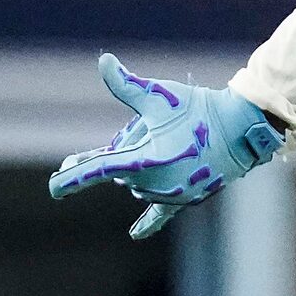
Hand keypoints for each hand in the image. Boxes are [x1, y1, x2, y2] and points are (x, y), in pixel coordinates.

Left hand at [48, 53, 283, 239]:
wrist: (242, 129)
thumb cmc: (198, 109)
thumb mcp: (158, 96)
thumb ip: (126, 85)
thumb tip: (103, 61)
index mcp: (144, 160)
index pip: (99, 168)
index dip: (73, 177)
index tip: (53, 188)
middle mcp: (155, 183)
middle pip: (120, 169)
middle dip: (126, 148)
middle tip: (143, 127)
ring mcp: (170, 194)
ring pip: (138, 183)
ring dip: (142, 165)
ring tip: (170, 142)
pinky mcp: (185, 199)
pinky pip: (161, 214)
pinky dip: (147, 223)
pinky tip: (135, 235)